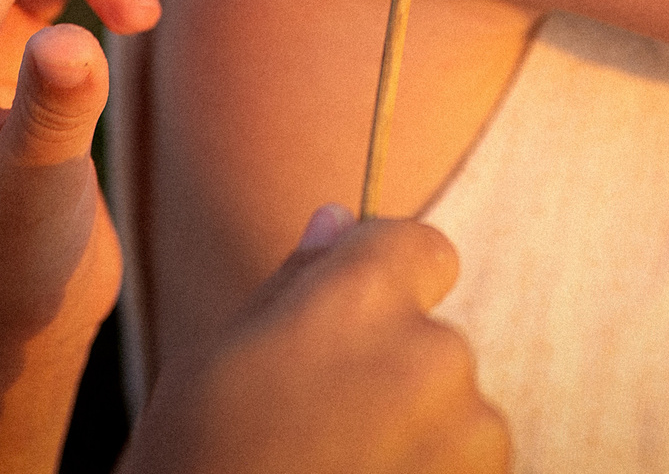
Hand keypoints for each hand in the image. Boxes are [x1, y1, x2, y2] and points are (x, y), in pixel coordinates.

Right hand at [123, 210, 509, 473]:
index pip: (422, 247)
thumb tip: (336, 219)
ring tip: (340, 472)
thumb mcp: (214, 364)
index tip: (352, 328)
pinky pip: (470, 466)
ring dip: (416, 437)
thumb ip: (294, 284)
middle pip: (433, 339)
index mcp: (361, 300)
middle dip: (392, 374)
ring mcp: (471, 431)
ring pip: (455, 412)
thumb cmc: (197, 465)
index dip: (390, 282)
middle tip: (319, 431)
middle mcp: (433, 352)